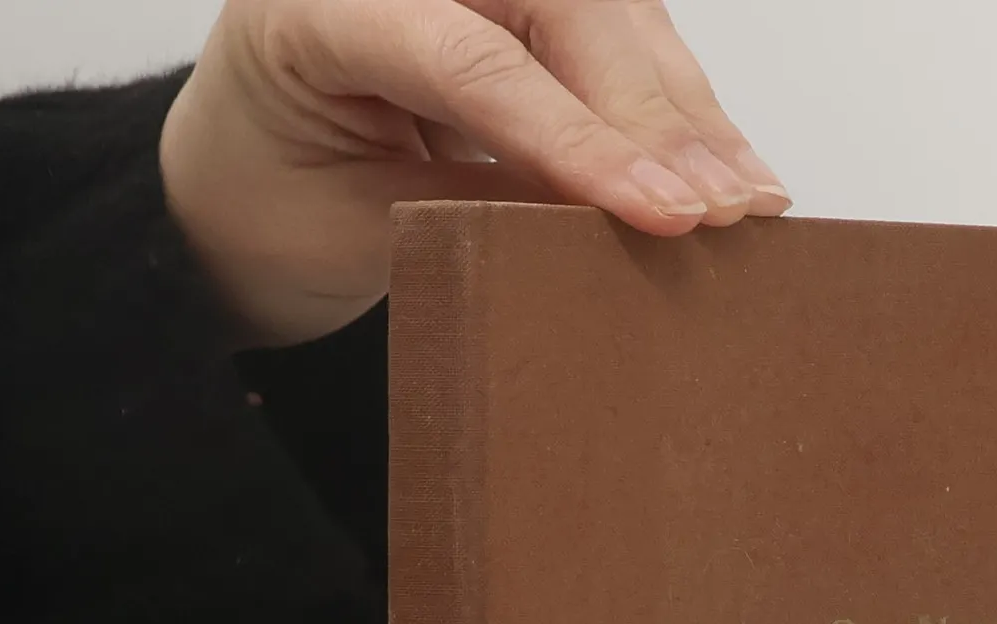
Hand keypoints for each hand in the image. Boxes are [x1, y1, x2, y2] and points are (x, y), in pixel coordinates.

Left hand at [159, 0, 791, 347]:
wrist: (245, 189)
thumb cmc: (281, 207)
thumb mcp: (365, 228)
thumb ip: (477, 207)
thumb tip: (615, 216)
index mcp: (323, 5)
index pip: (473, 59)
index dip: (578, 139)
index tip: (662, 212)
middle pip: (565, 13)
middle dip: (656, 118)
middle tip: (728, 210)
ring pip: (610, 16)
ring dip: (689, 111)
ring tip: (752, 198)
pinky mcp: (519, 4)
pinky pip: (616, 38)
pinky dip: (678, 107)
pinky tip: (731, 166)